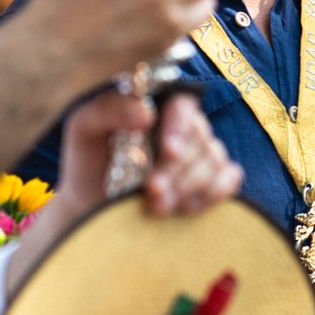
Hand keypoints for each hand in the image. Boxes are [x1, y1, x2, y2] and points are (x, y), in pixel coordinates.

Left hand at [7, 92, 242, 297]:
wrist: (90, 207)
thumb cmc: (89, 161)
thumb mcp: (84, 127)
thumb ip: (109, 109)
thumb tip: (146, 114)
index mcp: (161, 107)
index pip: (184, 106)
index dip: (180, 128)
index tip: (167, 151)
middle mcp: (187, 128)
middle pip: (200, 140)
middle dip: (176, 170)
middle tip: (151, 190)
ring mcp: (203, 155)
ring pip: (214, 162)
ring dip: (186, 188)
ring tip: (156, 207)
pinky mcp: (213, 181)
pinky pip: (230, 180)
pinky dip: (212, 194)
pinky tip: (184, 208)